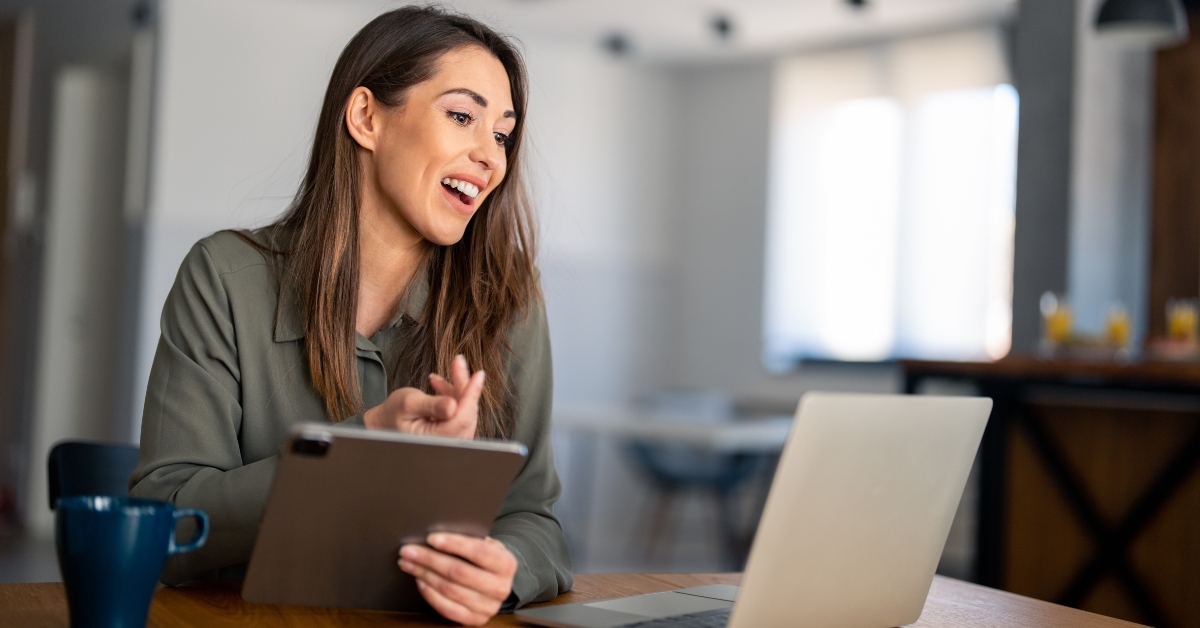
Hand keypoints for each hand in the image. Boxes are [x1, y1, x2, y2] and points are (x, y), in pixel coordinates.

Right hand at [363, 355, 482, 438]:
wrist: (383, 422)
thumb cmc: (392, 414)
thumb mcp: (409, 404)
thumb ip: (432, 405)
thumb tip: (453, 407)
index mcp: (435, 440)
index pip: (462, 418)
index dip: (471, 394)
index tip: (478, 374)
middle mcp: (447, 444)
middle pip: (466, 412)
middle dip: (463, 385)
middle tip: (457, 363)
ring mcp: (451, 440)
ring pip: (464, 410)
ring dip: (456, 389)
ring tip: (437, 378)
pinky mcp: (452, 433)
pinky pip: (460, 412)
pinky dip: (453, 396)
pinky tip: (439, 386)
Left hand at [399, 533, 517, 625]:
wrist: (497, 580)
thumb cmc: (485, 557)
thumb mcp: (486, 543)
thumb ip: (469, 539)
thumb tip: (435, 538)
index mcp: (506, 563)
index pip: (479, 551)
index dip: (454, 544)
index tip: (431, 538)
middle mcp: (500, 587)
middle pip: (458, 572)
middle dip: (429, 559)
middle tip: (408, 551)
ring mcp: (488, 607)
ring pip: (449, 590)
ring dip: (424, 575)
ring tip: (408, 563)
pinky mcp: (475, 619)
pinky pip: (447, 609)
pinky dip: (430, 594)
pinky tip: (420, 581)